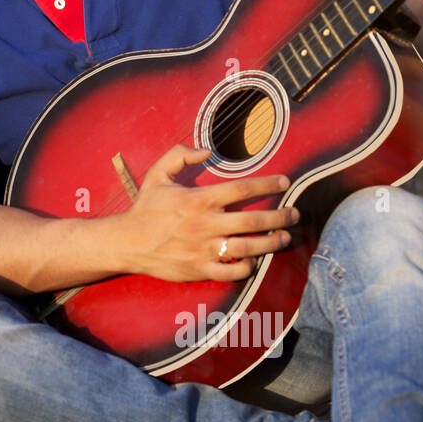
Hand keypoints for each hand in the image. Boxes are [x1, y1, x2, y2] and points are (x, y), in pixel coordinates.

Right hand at [104, 144, 297, 281]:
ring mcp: (204, 250)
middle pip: (253, 220)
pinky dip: (249, 267)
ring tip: (284, 237)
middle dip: (280, 217)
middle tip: (295, 214)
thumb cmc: (145, 208)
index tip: (285, 182)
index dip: (268, 184)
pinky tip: (255, 259)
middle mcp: (205, 225)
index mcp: (198, 200)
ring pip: (249, 248)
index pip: (242, 189)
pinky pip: (233, 272)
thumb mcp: (157, 174)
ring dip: (272, 242)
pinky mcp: (200, 269)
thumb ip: (179, 154)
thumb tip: (206, 150)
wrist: (127, 242)